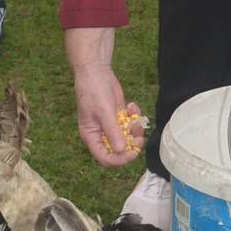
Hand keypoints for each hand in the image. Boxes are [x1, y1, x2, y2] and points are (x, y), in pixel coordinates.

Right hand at [64, 27, 143, 165]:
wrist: (96, 71)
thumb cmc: (94, 91)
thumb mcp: (104, 112)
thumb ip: (113, 132)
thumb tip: (121, 151)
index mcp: (91, 137)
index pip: (105, 158)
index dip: (120, 159)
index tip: (133, 152)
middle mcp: (100, 134)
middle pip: (118, 151)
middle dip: (131, 144)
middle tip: (139, 136)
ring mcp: (110, 126)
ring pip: (127, 138)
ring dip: (135, 129)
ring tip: (135, 116)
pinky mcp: (118, 117)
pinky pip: (130, 125)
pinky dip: (134, 117)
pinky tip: (132, 105)